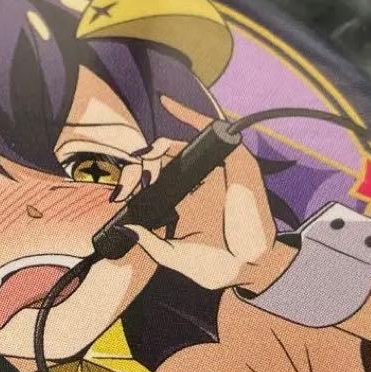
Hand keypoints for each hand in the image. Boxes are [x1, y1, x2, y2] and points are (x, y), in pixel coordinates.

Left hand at [113, 97, 294, 292]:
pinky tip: (167, 103)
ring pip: (175, 146)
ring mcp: (210, 172)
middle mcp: (193, 184)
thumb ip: (150, 244)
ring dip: (153, 149)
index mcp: (179, 203)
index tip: (118, 194)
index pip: (150, 180)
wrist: (251, 267)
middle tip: (127, 183)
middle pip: (157, 160)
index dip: (132, 180)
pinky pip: (209, 131)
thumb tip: (125, 228)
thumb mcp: (174, 257)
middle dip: (137, 165)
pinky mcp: (231, 162)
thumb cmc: (218, 267)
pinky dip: (188, 114)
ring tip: (143, 166)